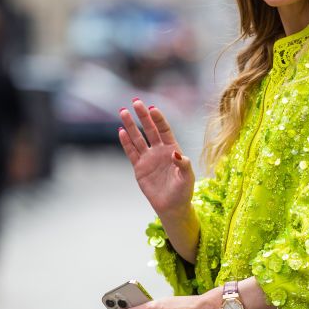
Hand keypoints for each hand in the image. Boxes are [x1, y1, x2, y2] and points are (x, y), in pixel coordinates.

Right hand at [117, 99, 193, 217]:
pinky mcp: (139, 168)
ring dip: (130, 125)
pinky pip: (131, 152)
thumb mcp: (188, 178)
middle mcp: (159, 151)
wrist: (172, 207)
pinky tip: (121, 131)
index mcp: (173, 149)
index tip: (152, 109)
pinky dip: (126, 142)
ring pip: (138, 138)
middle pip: (150, 130)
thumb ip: (183, 165)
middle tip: (135, 101)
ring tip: (123, 111)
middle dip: (142, 116)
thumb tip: (176, 154)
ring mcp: (148, 158)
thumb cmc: (183, 191)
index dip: (159, 119)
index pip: (165, 130)